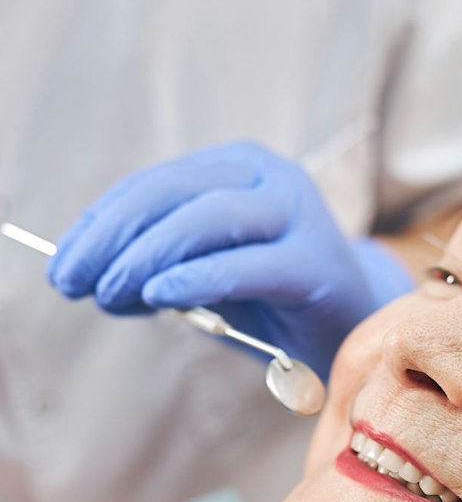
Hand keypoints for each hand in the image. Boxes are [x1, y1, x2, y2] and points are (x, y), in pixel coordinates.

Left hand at [47, 140, 412, 376]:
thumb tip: (97, 278)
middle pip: (176, 195)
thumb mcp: (212, 278)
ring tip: (106, 293)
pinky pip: (248, 265)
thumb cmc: (278, 304)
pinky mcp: (316, 262)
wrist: (358, 332)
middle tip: (71, 280)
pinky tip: (159, 295)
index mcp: (241, 169)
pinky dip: (200, 278)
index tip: (63, 262)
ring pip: (207, 220)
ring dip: (146, 256)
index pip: (157, 184)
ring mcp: (299, 215)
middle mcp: (272, 178)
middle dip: (115, 237)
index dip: (103, 220)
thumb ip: (163, 269)